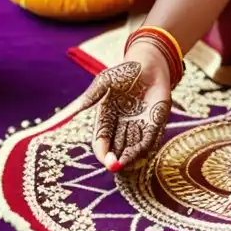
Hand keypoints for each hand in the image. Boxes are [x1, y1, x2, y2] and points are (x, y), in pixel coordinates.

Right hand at [70, 42, 172, 171]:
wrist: (150, 64)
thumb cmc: (125, 71)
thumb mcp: (105, 81)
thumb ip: (92, 95)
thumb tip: (77, 109)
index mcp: (106, 119)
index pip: (101, 142)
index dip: (102, 153)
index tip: (105, 159)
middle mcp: (120, 127)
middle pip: (115, 151)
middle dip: (115, 160)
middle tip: (115, 165)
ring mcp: (137, 127)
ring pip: (131, 150)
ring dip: (129, 159)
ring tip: (127, 163)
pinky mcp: (154, 124)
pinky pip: (148, 142)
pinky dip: (143, 151)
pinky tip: (140, 155)